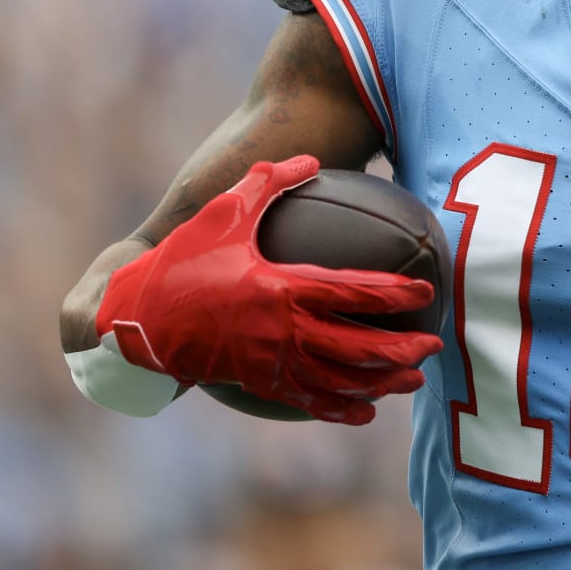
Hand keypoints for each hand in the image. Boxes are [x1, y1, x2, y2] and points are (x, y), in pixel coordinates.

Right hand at [96, 155, 444, 423]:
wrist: (136, 322)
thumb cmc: (181, 263)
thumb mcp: (222, 213)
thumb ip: (268, 181)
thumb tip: (309, 158)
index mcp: (281, 288)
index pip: (352, 292)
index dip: (394, 293)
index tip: (426, 291)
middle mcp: (282, 331)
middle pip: (358, 347)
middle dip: (403, 349)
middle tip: (435, 344)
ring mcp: (271, 362)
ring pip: (340, 381)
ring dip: (382, 383)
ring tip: (414, 380)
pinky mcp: (258, 383)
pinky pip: (309, 401)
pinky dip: (342, 408)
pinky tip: (365, 411)